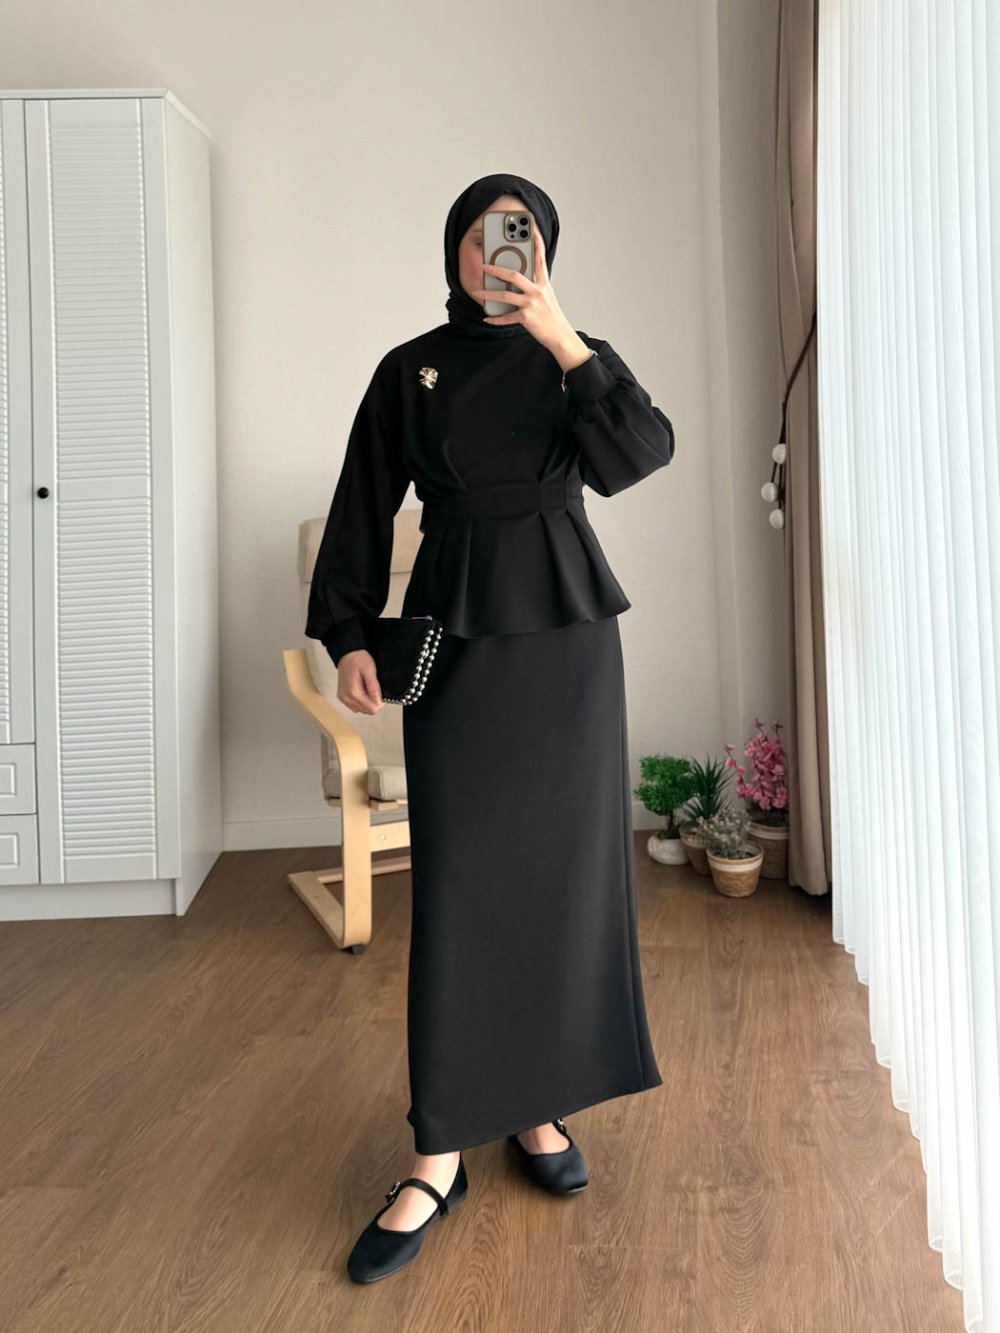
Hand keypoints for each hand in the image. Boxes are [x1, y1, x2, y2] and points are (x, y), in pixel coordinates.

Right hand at [337, 649, 383, 713]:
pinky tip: (362, 691)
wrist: (346, 654)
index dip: (380, 703)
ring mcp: (343, 699)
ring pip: (361, 710)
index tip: (381, 693)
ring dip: (367, 702)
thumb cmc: (357, 659)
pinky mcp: (342, 697)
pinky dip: (361, 701)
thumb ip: (374, 686)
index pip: (372, 709)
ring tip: (367, 688)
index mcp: (353, 692)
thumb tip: (378, 701)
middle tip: (375, 689)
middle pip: (367, 711)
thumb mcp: (370, 670)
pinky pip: (355, 706)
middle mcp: (346, 698)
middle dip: (374, 702)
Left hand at [470, 226, 588, 369]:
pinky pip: (506, 317)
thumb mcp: (548, 298)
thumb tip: (517, 284)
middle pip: (514, 275)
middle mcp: (537, 291)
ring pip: (505, 295)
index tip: (532, 232)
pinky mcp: (526, 318)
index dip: (537, 245)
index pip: (540, 261)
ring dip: (488, 294)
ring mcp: (531, 304)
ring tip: (477, 292)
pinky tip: (487, 318)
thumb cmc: (552, 317)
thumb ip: (535, 288)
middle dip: (497, 269)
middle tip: (485, 266)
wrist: (560, 336)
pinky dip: (495, 319)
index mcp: (544, 285)